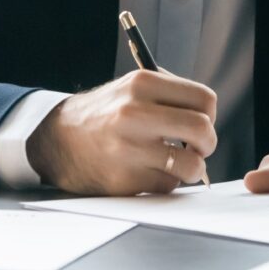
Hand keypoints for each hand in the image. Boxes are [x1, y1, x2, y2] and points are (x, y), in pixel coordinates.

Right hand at [27, 71, 216, 194]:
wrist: (59, 138)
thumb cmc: (106, 112)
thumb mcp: (133, 87)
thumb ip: (170, 94)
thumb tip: (208, 115)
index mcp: (142, 83)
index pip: (204, 99)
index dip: (209, 115)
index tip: (200, 122)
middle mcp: (135, 113)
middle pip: (203, 130)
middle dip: (207, 143)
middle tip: (198, 147)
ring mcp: (129, 148)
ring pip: (192, 165)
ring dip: (192, 168)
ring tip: (177, 163)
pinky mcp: (125, 179)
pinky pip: (168, 185)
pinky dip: (166, 181)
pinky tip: (149, 171)